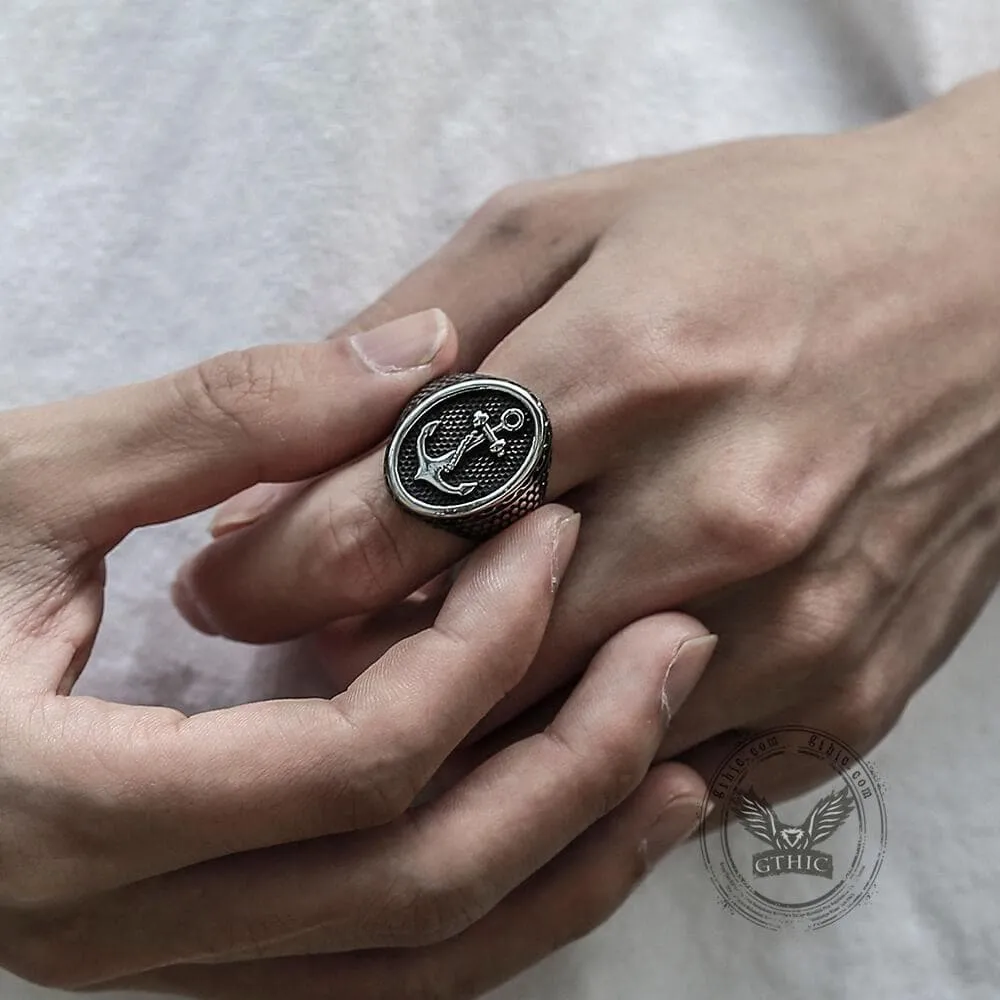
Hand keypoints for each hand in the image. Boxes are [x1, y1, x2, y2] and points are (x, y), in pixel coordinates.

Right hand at [0, 311, 714, 995]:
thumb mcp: (17, 480)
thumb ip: (220, 417)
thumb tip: (421, 357)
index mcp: (69, 812)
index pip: (350, 767)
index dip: (474, 651)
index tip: (548, 538)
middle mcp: (124, 928)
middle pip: (413, 885)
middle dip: (567, 768)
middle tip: (672, 651)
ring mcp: (165, 960)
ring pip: (414, 963)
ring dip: (560, 866)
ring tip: (675, 770)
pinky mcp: (195, 946)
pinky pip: (381, 970)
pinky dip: (494, 906)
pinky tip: (570, 830)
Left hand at [176, 72, 999, 799]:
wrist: (992, 283)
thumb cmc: (766, 235)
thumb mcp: (571, 223)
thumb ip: (420, 329)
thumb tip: (296, 449)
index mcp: (629, 367)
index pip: (383, 521)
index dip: (271, 571)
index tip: (227, 585)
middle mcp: (717, 512)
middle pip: (461, 659)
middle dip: (351, 659)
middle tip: (315, 632)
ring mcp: (793, 623)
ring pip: (559, 741)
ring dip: (465, 718)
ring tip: (431, 661)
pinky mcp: (846, 692)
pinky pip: (675, 778)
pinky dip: (593, 752)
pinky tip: (568, 694)